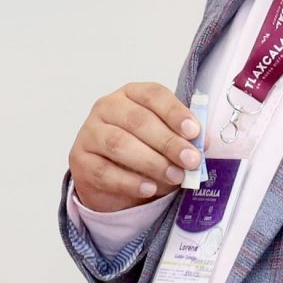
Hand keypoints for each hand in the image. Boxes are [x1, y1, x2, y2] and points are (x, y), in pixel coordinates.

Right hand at [67, 82, 203, 213]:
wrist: (112, 181)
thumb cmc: (142, 152)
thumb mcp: (165, 142)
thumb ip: (183, 140)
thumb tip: (203, 145)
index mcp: (131, 94)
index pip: (153, 95)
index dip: (174, 112)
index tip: (194, 131)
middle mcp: (107, 107)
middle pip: (137, 120)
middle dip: (168, 142)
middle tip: (191, 160)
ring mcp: (89, 132)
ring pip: (119, 144)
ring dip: (151, 162)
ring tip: (175, 177)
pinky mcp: (80, 159)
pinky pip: (105, 171)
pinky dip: (130, 182)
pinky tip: (149, 188)